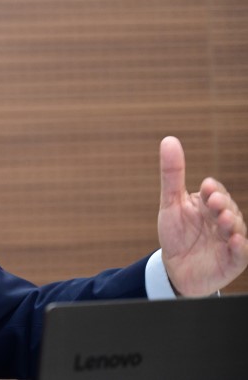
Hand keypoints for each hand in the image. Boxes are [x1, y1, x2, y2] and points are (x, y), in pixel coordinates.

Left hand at [158, 136, 247, 295]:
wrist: (176, 269)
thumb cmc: (176, 234)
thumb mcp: (170, 204)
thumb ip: (172, 174)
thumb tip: (169, 140)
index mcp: (208, 205)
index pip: (216, 192)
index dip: (213, 191)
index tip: (207, 187)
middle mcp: (223, 220)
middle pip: (228, 208)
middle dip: (223, 205)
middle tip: (215, 203)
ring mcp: (230, 240)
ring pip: (236, 229)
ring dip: (231, 224)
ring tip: (223, 221)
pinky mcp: (233, 261)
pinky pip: (241, 253)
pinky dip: (240, 247)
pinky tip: (235, 241)